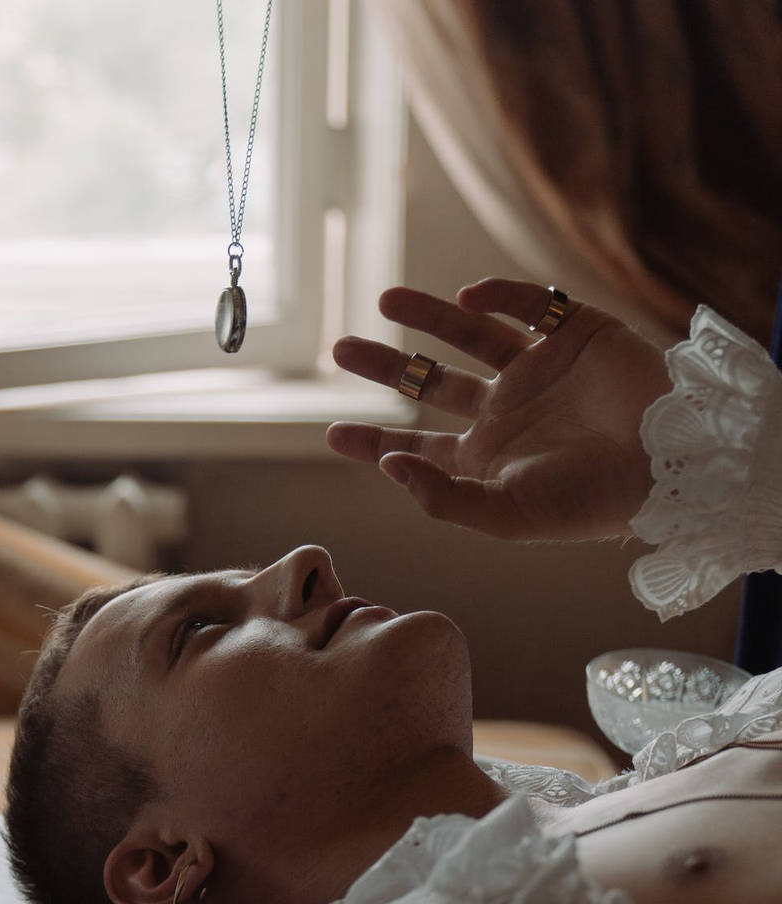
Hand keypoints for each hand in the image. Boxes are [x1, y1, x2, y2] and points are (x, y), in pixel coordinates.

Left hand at [327, 279, 671, 541]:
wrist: (668, 465)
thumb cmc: (588, 503)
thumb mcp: (505, 514)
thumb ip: (442, 496)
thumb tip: (388, 464)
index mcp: (486, 459)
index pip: (415, 446)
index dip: (373, 440)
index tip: (331, 432)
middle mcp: (505, 412)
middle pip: (429, 382)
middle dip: (385, 365)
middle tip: (339, 348)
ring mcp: (536, 370)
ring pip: (468, 333)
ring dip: (427, 316)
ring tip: (385, 299)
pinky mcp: (573, 333)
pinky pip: (527, 303)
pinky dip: (494, 294)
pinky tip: (467, 295)